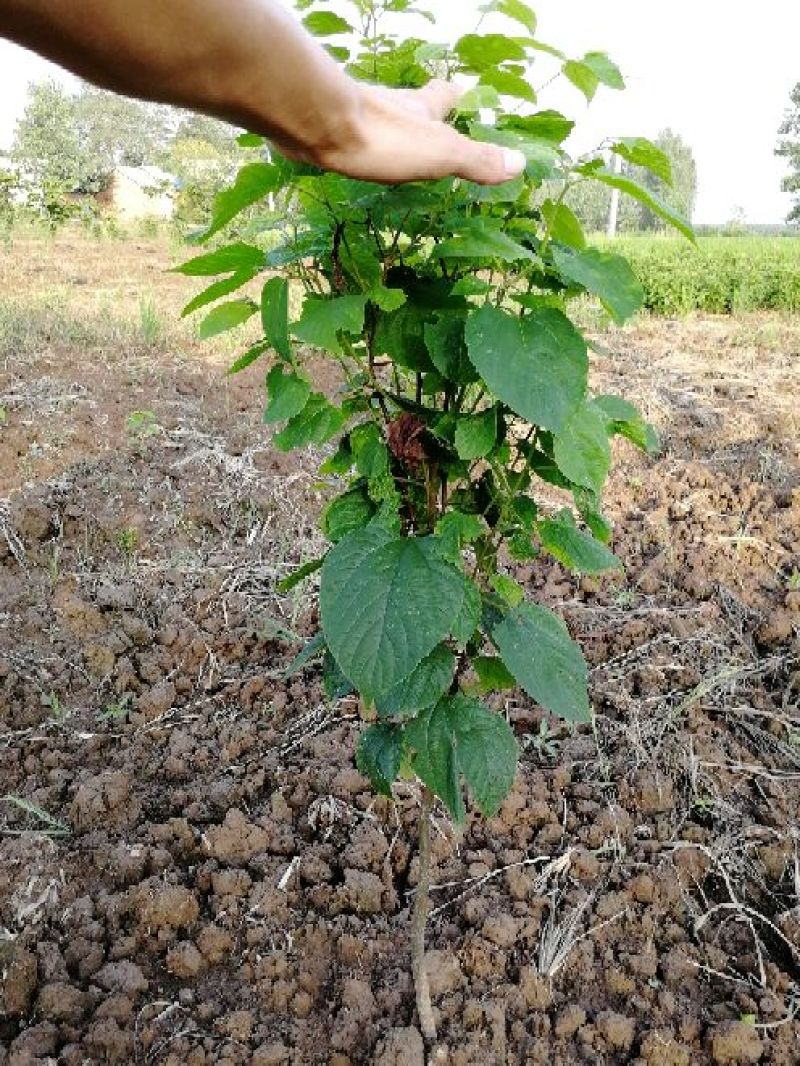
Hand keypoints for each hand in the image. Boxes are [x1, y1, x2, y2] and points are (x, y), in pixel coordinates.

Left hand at [282, 79, 526, 185]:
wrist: (319, 124)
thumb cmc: (384, 139)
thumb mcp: (441, 155)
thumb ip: (477, 160)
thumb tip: (520, 164)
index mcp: (420, 112)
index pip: (442, 97)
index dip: (452, 95)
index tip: (459, 89)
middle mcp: (390, 107)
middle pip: (408, 103)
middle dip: (417, 109)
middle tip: (423, 113)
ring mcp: (357, 115)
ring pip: (376, 116)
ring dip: (384, 124)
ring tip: (385, 137)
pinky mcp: (326, 127)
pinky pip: (343, 129)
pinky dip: (349, 136)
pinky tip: (342, 147)